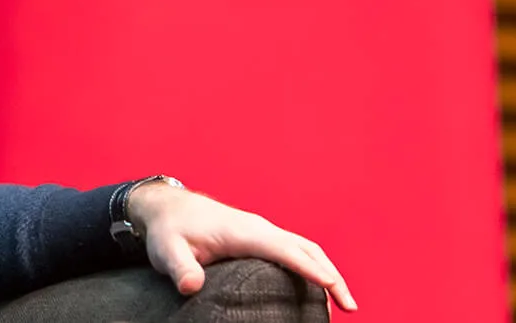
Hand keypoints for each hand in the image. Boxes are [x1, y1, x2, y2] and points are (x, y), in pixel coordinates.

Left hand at [128, 182, 356, 311]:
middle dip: (330, 275)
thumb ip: (180, 268)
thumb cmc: (168, 229)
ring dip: (326, 271)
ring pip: (304, 248)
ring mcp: (261, 232)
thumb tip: (191, 285)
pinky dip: (312, 266)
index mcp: (243, 231)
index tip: (331, 286)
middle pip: (305, 248)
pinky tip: (316, 287)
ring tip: (341, 304)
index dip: (308, 268)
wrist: (166, 207)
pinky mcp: (259, 238)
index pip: (283, 249)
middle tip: (350, 308)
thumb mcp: (167, 250)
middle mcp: (259, 228)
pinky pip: (294, 251)